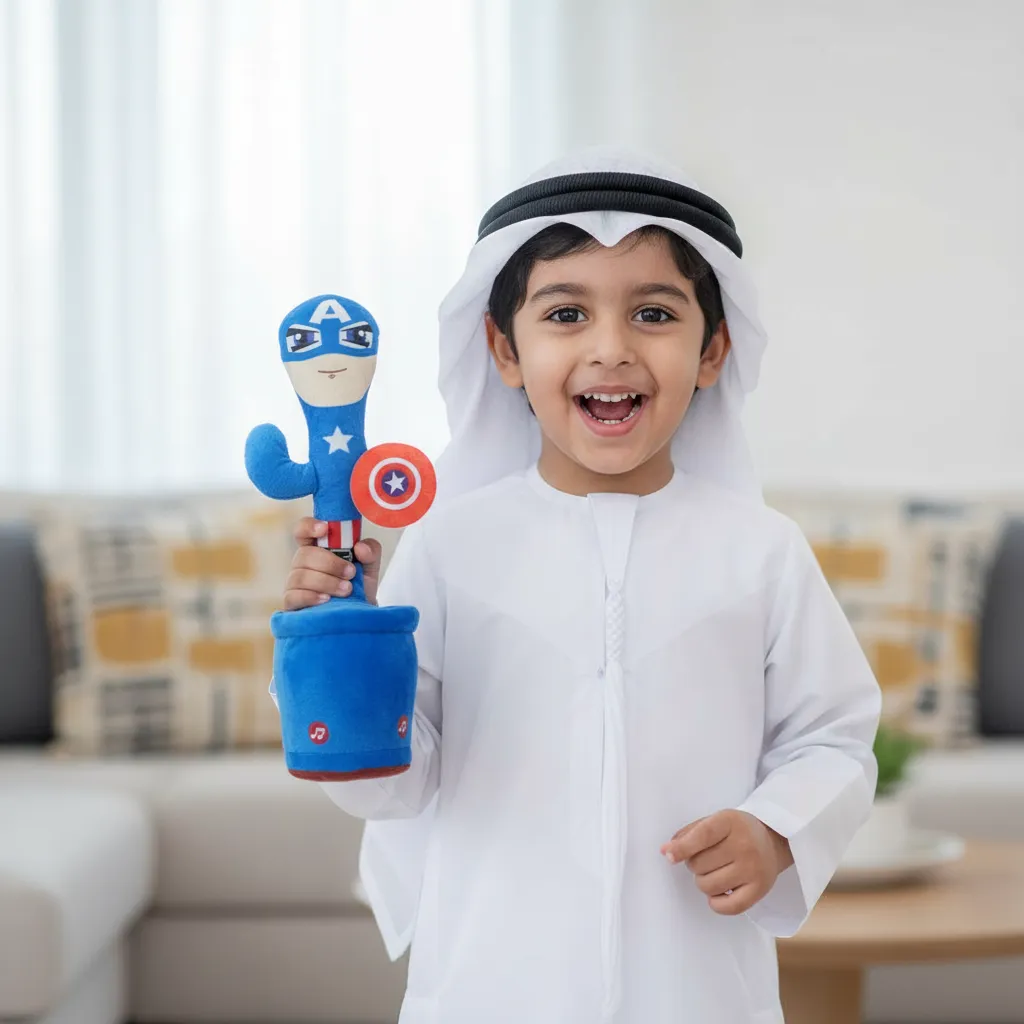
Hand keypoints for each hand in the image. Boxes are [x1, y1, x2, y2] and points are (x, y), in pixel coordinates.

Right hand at [282, 518, 382, 608]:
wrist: (357, 617)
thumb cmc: (358, 587)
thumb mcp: (370, 566)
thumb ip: (371, 551)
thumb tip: (360, 547)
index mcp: (317, 548)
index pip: (303, 531)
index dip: (309, 526)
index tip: (324, 529)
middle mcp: (302, 564)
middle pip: (305, 554)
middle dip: (330, 563)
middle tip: (351, 573)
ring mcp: (294, 584)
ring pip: (301, 576)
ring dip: (326, 582)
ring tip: (346, 590)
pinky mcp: (292, 604)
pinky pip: (293, 596)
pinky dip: (312, 597)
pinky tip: (326, 600)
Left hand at [660, 809, 793, 915]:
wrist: (773, 840)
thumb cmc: (736, 831)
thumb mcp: (715, 820)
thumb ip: (689, 834)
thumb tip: (666, 852)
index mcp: (730, 822)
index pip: (703, 836)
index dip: (683, 847)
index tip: (669, 855)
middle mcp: (745, 845)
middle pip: (700, 864)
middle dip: (695, 864)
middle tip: (707, 858)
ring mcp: (754, 869)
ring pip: (708, 886)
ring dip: (703, 882)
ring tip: (714, 872)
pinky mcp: (760, 890)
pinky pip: (728, 907)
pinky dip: (716, 903)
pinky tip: (719, 892)